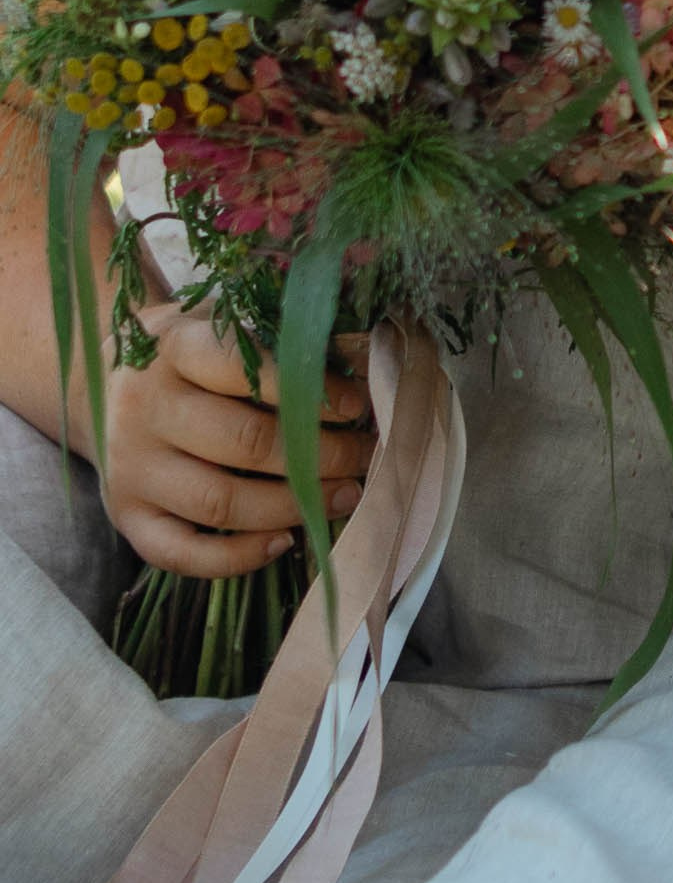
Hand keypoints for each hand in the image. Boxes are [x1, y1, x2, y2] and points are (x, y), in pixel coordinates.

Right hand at [88, 307, 375, 578]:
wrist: (100, 385)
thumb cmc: (186, 357)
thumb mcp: (218, 325)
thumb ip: (276, 345)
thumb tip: (356, 381)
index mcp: (171, 348)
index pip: (243, 369)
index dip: (309, 392)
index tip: (356, 406)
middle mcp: (141, 408)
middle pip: (244, 443)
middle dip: (319, 456)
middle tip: (362, 456)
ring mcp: (129, 467)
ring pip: (220, 502)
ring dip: (294, 507)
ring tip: (344, 496)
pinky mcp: (124, 515)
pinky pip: (181, 553)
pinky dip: (238, 557)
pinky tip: (284, 542)